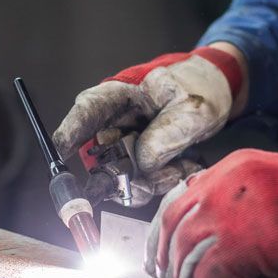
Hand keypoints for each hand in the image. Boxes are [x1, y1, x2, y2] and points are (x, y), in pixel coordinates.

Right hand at [53, 45, 244, 203]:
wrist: (214, 99)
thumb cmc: (198, 90)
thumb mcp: (192, 108)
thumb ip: (169, 133)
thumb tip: (143, 162)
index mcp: (118, 98)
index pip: (86, 112)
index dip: (70, 132)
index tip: (63, 153)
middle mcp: (114, 127)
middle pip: (97, 160)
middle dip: (119, 177)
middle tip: (147, 179)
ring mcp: (124, 150)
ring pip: (120, 181)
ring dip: (151, 182)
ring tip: (181, 166)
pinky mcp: (139, 168)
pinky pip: (142, 186)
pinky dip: (166, 182)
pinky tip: (187, 164)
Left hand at [145, 149, 277, 277]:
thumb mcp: (275, 187)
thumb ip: (239, 201)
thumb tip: (210, 236)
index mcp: (236, 166)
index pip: (181, 196)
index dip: (165, 229)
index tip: (160, 251)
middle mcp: (228, 182)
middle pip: (176, 223)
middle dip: (167, 257)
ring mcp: (232, 212)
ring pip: (187, 250)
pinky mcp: (242, 243)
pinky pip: (210, 274)